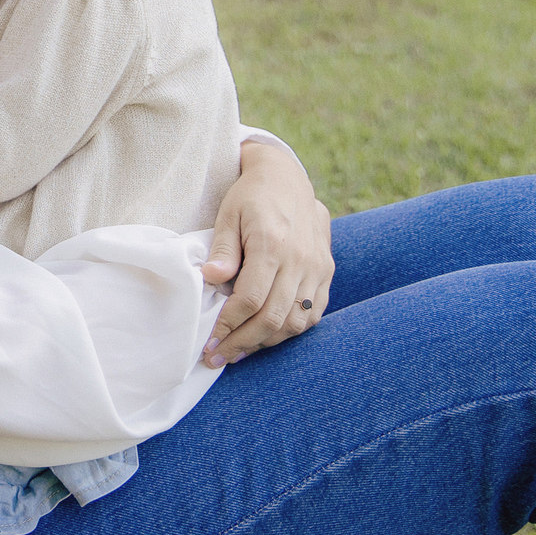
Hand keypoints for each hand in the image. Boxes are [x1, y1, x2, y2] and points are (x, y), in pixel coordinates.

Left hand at [199, 141, 333, 366]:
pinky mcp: (326, 272)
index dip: (228, 325)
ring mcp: (317, 267)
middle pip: (273, 317)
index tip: (209, 342)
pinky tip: (266, 337)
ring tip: (238, 352)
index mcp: (272, 244)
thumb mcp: (228, 214)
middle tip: (217, 357)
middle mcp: (300, 259)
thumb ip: (222, 249)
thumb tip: (211, 278)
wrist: (287, 177)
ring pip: (296, 321)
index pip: (250, 299)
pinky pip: (313, 314)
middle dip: (243, 343)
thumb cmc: (250, 197)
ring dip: (266, 342)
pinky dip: (290, 331)